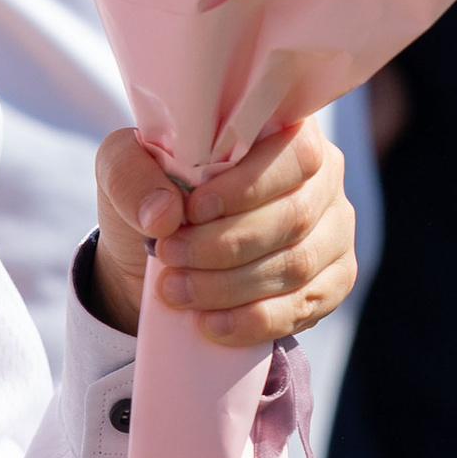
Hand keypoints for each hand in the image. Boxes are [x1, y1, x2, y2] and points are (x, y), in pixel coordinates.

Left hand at [92, 118, 355, 344]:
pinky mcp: (332, 282)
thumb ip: (131, 174)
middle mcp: (322, 179)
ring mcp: (333, 233)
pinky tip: (211, 324)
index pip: (294, 154)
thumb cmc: (154, 197)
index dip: (247, 187)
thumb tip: (163, 213)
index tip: (192, 211)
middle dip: (224, 245)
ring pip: (296, 265)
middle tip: (169, 256)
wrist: (160, 260)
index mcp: (284, 133)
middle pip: (293, 216)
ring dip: (229, 285)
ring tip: (175, 291)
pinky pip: (303, 307)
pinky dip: (253, 320)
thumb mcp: (123, 170)